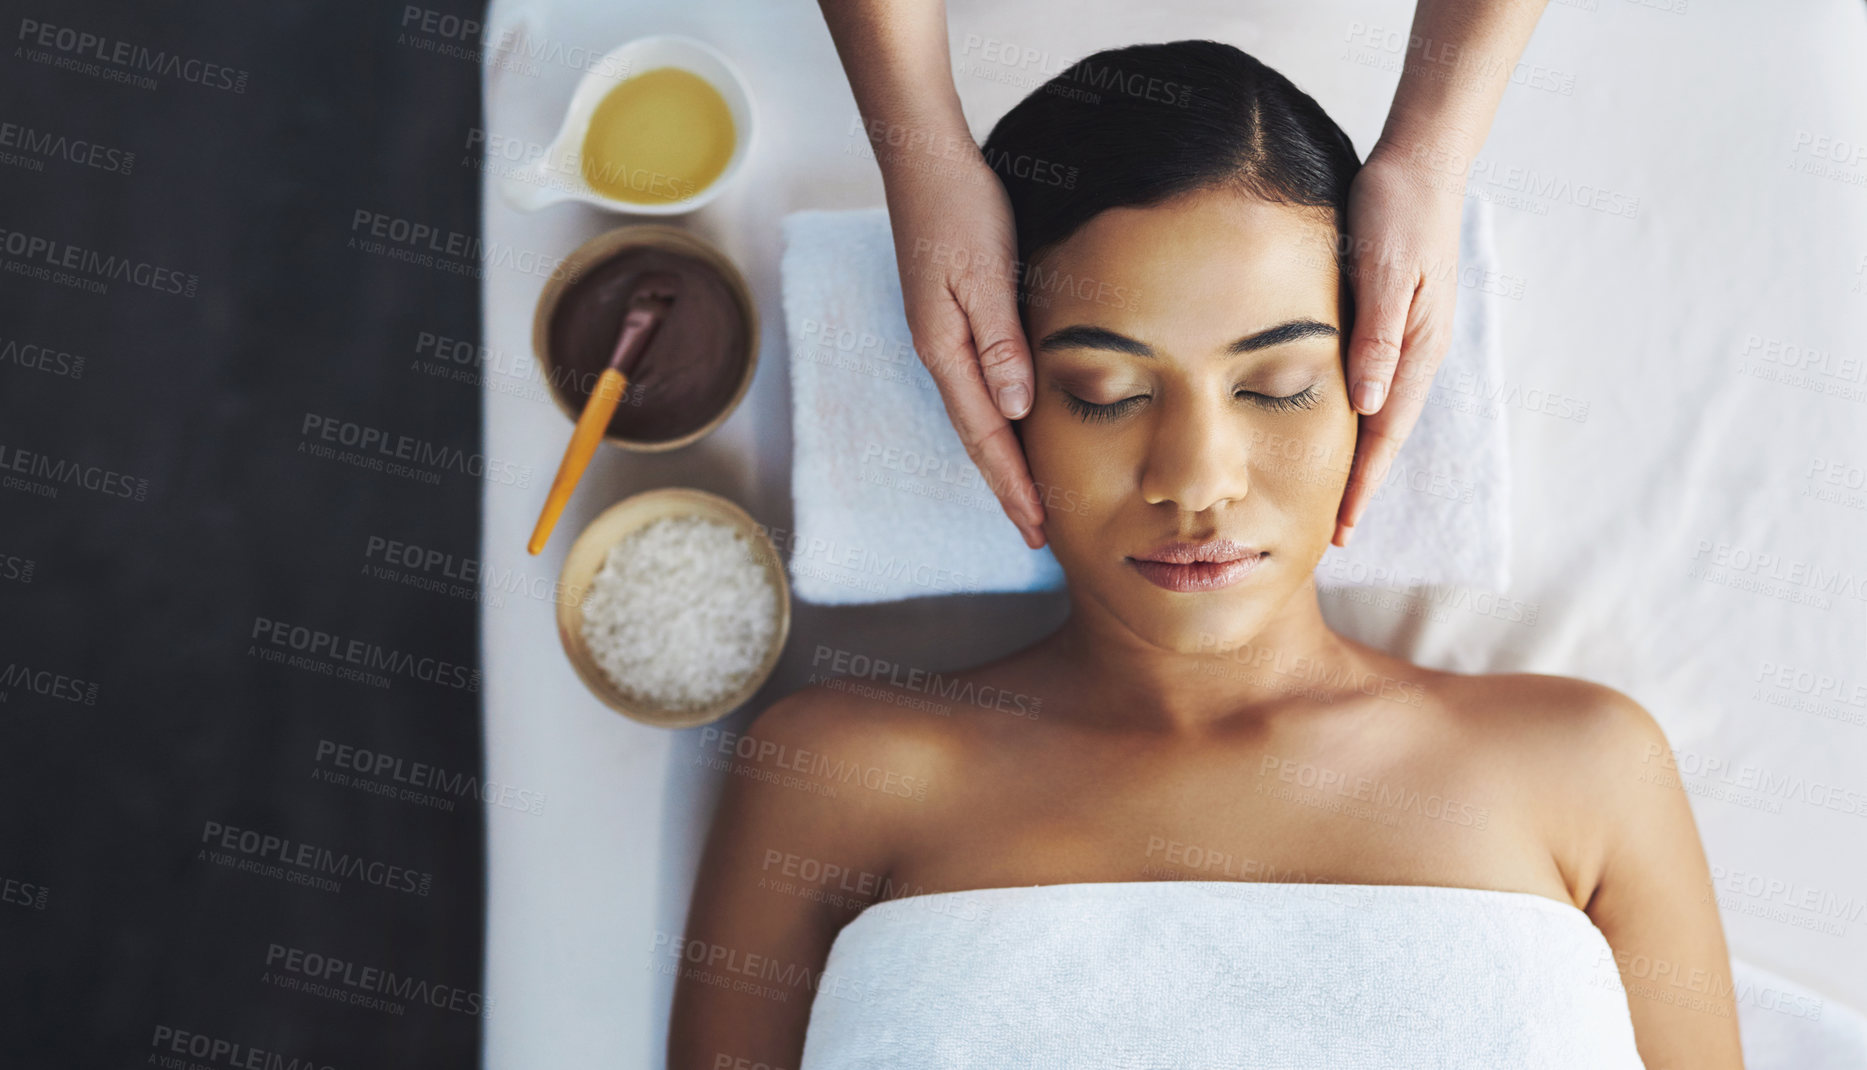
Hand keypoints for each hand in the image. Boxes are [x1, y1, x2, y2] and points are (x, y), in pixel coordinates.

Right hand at [880, 139, 1046, 548]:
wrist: (925, 160)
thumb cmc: (958, 208)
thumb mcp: (984, 272)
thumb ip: (999, 342)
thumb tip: (1017, 410)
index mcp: (945, 350)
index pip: (985, 436)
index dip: (1012, 485)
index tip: (1038, 528)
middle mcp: (939, 354)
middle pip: (977, 439)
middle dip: (1007, 490)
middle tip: (1038, 537)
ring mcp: (942, 340)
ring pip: (978, 418)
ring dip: (1003, 464)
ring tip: (1029, 502)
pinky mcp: (953, 323)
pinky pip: (980, 390)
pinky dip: (1000, 425)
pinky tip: (1016, 434)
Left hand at [1334, 144, 1465, 547]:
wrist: (1420, 161)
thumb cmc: (1398, 208)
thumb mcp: (1385, 270)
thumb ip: (1379, 337)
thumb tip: (1369, 406)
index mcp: (1418, 347)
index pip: (1386, 434)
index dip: (1363, 483)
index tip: (1342, 529)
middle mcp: (1417, 351)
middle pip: (1385, 434)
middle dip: (1361, 485)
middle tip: (1335, 536)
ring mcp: (1409, 337)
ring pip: (1381, 413)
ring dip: (1360, 457)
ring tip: (1335, 500)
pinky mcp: (1394, 320)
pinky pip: (1374, 383)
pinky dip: (1358, 418)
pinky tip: (1340, 431)